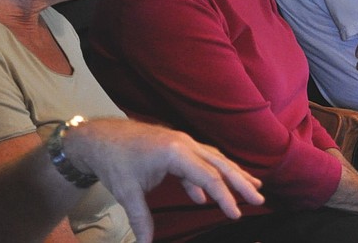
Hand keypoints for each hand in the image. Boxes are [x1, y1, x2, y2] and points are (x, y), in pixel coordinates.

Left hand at [64, 119, 263, 242]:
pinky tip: (204, 197)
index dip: (224, 196)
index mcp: (176, 151)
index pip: (208, 176)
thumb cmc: (114, 160)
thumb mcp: (127, 192)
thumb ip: (142, 219)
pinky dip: (206, 178)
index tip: (236, 214)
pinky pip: (199, 161)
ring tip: (251, 187)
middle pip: (219, 163)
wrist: (98, 137)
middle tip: (259, 198)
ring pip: (213, 159)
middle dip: (241, 181)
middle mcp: (184, 143)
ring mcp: (181, 142)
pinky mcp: (175, 147)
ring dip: (231, 174)